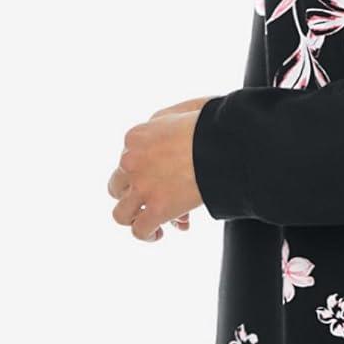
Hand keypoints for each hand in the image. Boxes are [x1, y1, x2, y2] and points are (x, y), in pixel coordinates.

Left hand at [109, 98, 213, 241]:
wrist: (225, 143)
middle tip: (155, 198)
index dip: (146, 171)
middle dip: (135, 194)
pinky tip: (159, 233)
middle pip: (117, 186)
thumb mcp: (185, 109)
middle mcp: (131, 162)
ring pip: (121, 214)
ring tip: (151, 222)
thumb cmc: (213, 123)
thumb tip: (172, 135)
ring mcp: (143, 187)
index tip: (165, 177)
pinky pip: (140, 231)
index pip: (129, 159)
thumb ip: (170, 120)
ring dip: (135, 219)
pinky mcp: (158, 209)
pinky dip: (148, 235)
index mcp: (136, 136)